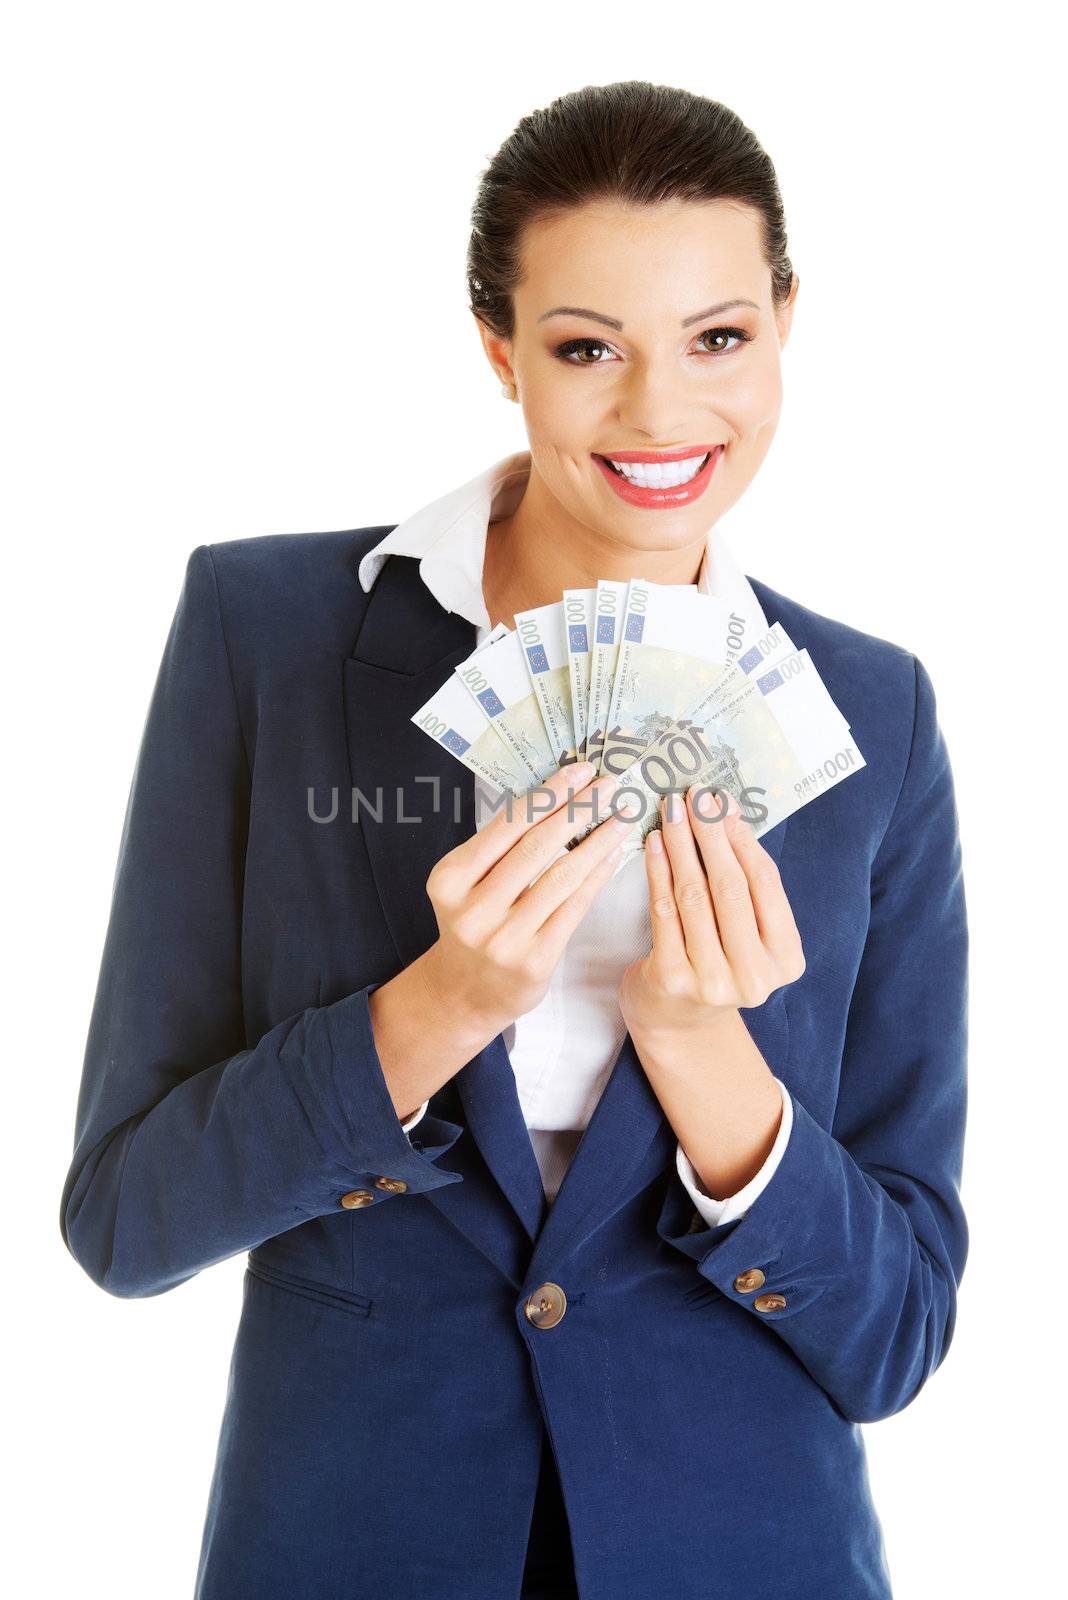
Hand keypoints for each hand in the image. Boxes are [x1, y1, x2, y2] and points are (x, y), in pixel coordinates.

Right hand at [422, 763, 636, 1038]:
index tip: (579, 771)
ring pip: (561, 877)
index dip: (548, 795)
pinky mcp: (535, 960)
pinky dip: (597, 877)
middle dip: (578, 810)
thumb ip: (500, 847)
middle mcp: (473, 909)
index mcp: (451, 879)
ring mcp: (504, 938)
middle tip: (608, 785)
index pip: (506, 825)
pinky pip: (574, 908)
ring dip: (597, 841)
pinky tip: (613, 855)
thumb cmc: (474, 923)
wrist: (465, 991)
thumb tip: (557, 795)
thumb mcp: (466, 883)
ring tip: (621, 816)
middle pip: (536, 847)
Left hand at [618, 784, 805, 1037]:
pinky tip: (653, 844)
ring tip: (670, 812)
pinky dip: (658, 871)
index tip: (723, 803)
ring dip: (681, 845)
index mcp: (785, 960)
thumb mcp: (745, 934)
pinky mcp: (672, 979)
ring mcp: (713, 981)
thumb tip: (726, 816)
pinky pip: (664, 911)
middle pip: (730, 886)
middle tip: (694, 797)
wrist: (676, 1021)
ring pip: (694, 895)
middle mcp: (755, 976)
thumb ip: (745, 889)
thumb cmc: (714, 963)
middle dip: (710, 834)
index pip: (765, 884)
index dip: (742, 838)